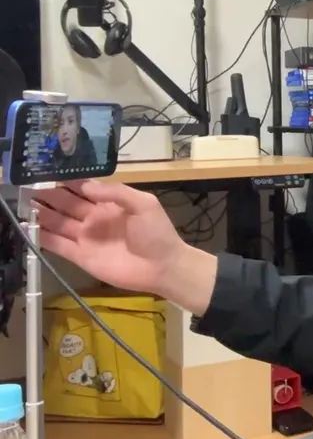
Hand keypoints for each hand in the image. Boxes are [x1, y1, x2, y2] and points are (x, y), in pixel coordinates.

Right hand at [34, 180, 188, 294]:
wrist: (162, 266)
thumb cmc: (156, 233)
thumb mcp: (144, 204)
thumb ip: (116, 192)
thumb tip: (86, 185)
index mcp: (109, 203)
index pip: (82, 188)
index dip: (66, 181)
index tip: (46, 172)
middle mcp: (93, 218)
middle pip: (65, 204)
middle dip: (48, 196)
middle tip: (28, 188)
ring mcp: (86, 237)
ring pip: (57, 223)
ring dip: (41, 215)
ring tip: (24, 205)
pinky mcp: (80, 256)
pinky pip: (57, 245)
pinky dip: (43, 238)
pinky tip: (29, 228)